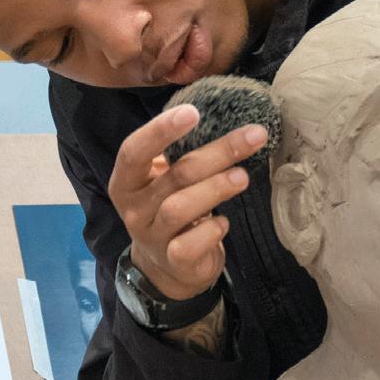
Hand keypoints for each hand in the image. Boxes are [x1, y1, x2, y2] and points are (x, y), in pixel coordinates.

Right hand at [108, 104, 267, 299]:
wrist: (167, 266)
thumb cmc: (169, 208)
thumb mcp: (164, 180)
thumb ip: (180, 155)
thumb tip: (226, 117)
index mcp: (126, 181)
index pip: (134, 151)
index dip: (160, 130)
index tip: (193, 112)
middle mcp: (134, 209)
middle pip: (174, 175)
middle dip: (216, 153)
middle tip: (252, 137)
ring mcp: (152, 237)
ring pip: (180, 208)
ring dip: (216, 189)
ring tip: (243, 177)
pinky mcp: (173, 261)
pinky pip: (190, 244)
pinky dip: (212, 230)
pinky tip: (224, 222)